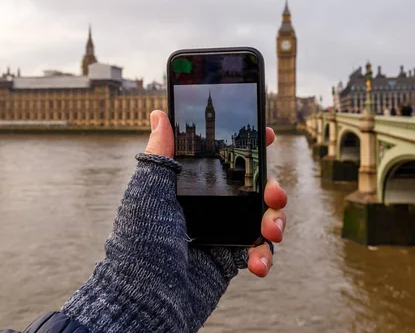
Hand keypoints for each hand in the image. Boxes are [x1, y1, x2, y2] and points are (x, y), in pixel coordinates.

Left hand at [145, 110, 286, 277]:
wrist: (143, 299)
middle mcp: (210, 206)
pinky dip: (263, 256)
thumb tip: (159, 115)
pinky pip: (257, 252)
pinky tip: (257, 263)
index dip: (248, 146)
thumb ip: (159, 154)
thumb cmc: (139, 243)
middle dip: (272, 188)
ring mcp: (222, 232)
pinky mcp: (229, 259)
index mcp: (192, 186)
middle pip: (253, 189)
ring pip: (262, 218)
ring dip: (275, 221)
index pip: (224, 159)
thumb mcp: (147, 192)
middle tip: (273, 194)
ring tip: (272, 232)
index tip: (265, 135)